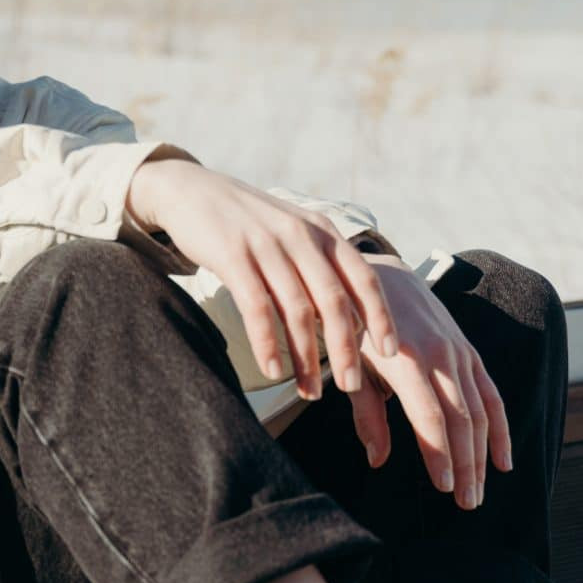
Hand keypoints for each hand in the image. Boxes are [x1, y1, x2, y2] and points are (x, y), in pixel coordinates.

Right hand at [124, 158, 512, 509]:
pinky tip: (274, 371)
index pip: (364, 278)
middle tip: (351, 387)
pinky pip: (257, 309)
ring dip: (306, 357)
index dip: (381, 316)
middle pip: (335, 301)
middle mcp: (301, 236)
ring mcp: (267, 245)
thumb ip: (320, 267)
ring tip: (310, 391)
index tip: (393, 353)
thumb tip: (349, 320)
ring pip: (298, 311)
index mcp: (323, 232)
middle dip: (346, 349)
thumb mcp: (293, 232)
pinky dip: (268, 344)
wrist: (189, 191)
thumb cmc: (246, 224)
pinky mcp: (233, 256)